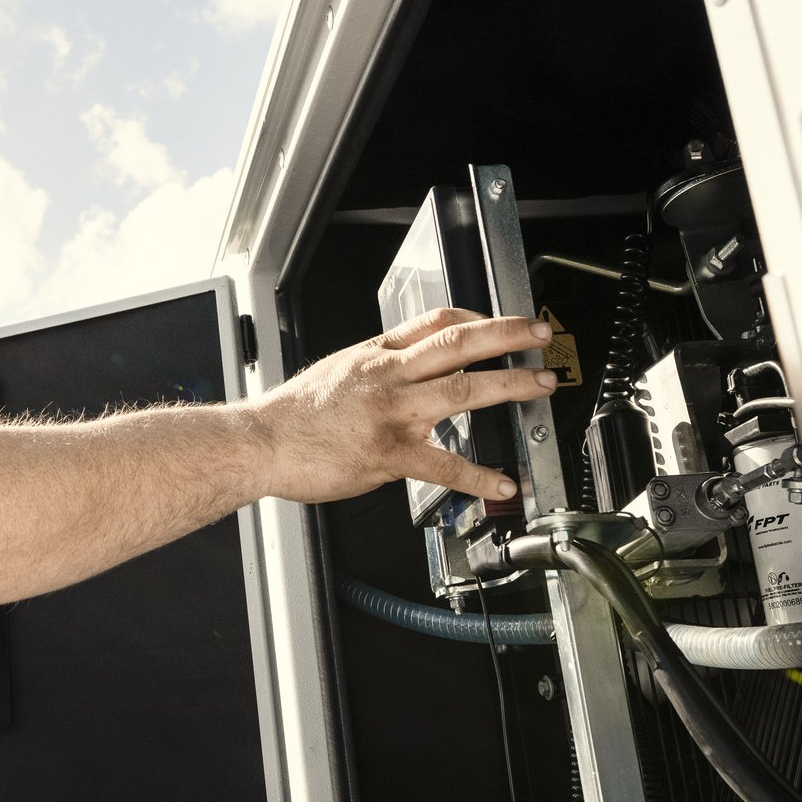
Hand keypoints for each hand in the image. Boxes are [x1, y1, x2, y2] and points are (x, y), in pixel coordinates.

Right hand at [245, 307, 552, 504]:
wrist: (260, 443)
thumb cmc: (293, 416)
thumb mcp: (337, 372)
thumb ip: (377, 370)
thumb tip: (408, 372)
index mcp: (376, 353)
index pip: (434, 321)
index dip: (476, 318)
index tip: (501, 323)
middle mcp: (388, 375)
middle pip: (458, 343)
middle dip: (506, 335)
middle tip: (541, 334)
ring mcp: (391, 412)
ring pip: (461, 389)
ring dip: (509, 386)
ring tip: (540, 387)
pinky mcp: (388, 453)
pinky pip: (443, 464)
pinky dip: (478, 476)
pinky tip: (502, 483)